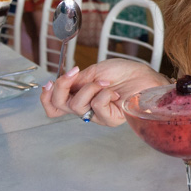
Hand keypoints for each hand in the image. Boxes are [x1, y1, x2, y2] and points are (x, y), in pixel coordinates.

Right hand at [40, 59, 169, 125]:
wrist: (145, 76)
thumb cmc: (124, 73)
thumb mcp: (95, 71)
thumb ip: (76, 80)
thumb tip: (58, 83)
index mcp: (80, 95)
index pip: (54, 105)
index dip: (45, 96)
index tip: (49, 82)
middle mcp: (85, 108)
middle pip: (58, 106)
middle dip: (61, 87)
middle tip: (73, 74)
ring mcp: (97, 115)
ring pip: (76, 106)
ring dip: (89, 88)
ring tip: (104, 83)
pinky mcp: (110, 119)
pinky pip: (95, 107)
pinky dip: (102, 95)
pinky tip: (113, 92)